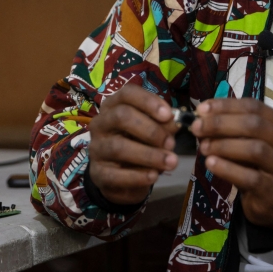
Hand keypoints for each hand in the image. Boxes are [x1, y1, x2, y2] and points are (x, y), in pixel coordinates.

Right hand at [87, 84, 179, 205]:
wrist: (121, 177)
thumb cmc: (138, 145)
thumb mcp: (154, 131)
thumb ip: (164, 125)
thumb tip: (176, 121)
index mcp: (114, 106)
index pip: (127, 94)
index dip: (148, 102)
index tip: (169, 114)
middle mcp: (101, 123)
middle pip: (121, 116)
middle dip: (151, 130)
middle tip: (171, 143)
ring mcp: (96, 148)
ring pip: (118, 147)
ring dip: (149, 155)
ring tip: (171, 162)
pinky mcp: (97, 173)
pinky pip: (115, 174)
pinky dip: (138, 176)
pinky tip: (154, 176)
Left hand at [190, 98, 272, 228]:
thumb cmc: (257, 165)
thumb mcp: (246, 142)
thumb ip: (229, 128)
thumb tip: (201, 116)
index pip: (254, 107)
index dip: (226, 106)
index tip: (201, 109)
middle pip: (255, 125)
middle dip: (221, 124)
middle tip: (197, 127)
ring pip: (255, 149)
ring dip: (223, 146)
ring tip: (202, 148)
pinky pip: (251, 177)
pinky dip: (227, 168)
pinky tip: (210, 164)